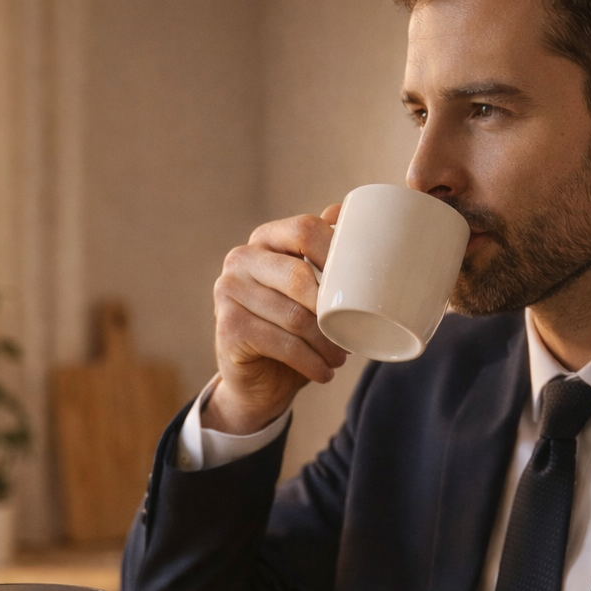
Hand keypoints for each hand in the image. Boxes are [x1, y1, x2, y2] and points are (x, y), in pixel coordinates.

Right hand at [205, 204, 347, 435]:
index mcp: (265, 239)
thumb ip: (323, 254)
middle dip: (332, 309)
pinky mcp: (228, 327)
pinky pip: (281, 343)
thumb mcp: (311, 291)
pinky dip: (310, 362)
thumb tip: (344, 212)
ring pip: (293, 316)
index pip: (304, 229)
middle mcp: (241, 259)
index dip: (337, 253)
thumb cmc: (291, 328)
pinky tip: (324, 372)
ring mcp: (229, 292)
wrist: (258, 379)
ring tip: (340, 358)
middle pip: (299, 275)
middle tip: (352, 333)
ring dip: (325, 344)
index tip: (362, 283)